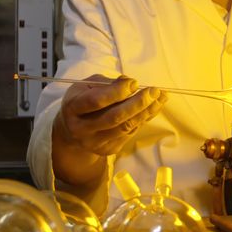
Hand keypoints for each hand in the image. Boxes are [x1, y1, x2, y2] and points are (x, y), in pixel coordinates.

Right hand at [50, 74, 166, 184]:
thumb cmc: (81, 101)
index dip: (117, 92)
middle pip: (114, 117)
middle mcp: (81, 129)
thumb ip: (106, 83)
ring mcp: (95, 142)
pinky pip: (130, 133)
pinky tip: (153, 108)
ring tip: (160, 98)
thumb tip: (129, 82)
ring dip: (146, 112)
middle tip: (154, 91)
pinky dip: (143, 119)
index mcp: (73, 108)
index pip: (96, 101)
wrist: (71, 131)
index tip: (134, 83)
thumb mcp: (86, 86)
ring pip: (125, 128)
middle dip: (137, 103)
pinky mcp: (108, 149)